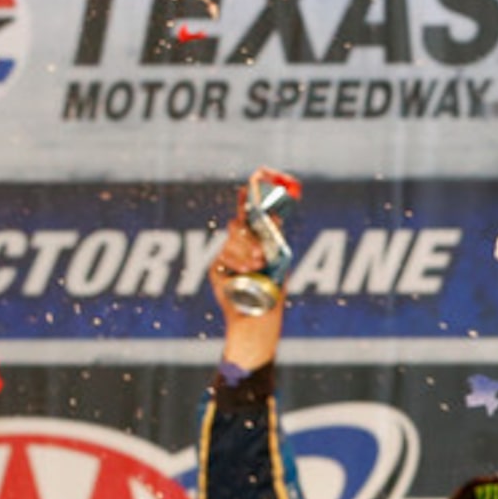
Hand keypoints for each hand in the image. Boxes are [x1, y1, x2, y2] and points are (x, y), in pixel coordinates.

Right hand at [211, 200, 286, 374]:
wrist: (258, 321)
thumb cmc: (272, 294)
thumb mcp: (280, 263)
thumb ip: (275, 240)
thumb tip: (277, 216)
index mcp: (258, 240)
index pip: (251, 212)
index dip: (251, 194)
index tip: (256, 177)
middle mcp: (241, 245)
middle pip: (238, 224)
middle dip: (249, 234)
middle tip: (262, 252)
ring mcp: (228, 256)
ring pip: (231, 240)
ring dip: (245, 251)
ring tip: (257, 265)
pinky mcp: (218, 268)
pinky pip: (223, 256)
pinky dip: (236, 263)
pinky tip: (246, 272)